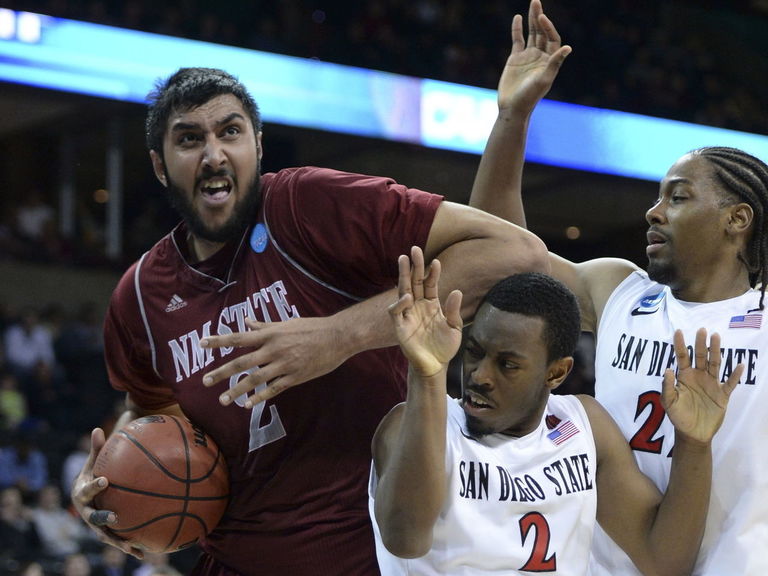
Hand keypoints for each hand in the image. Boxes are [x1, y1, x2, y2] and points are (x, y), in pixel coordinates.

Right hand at [71, 428, 143, 558]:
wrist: (89, 492)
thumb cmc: (95, 471)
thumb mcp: (94, 460)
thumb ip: (98, 447)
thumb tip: (98, 429)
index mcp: (81, 492)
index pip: (86, 489)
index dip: (94, 486)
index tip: (105, 480)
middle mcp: (86, 511)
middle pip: (92, 518)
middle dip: (102, 518)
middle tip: (114, 517)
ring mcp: (94, 525)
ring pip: (105, 536)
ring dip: (117, 542)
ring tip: (131, 546)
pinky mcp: (106, 533)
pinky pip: (118, 540)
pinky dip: (129, 547)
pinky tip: (145, 553)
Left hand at [200, 316, 348, 407]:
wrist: (337, 337)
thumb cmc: (312, 328)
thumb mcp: (287, 323)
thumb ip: (265, 326)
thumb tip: (248, 323)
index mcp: (271, 334)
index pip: (239, 337)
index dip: (219, 341)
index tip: (202, 343)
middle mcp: (273, 349)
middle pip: (242, 362)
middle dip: (222, 372)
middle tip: (205, 381)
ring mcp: (284, 364)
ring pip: (255, 379)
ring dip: (237, 390)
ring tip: (224, 399)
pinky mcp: (295, 377)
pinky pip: (273, 389)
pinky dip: (260, 396)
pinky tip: (248, 404)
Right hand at [388, 246, 462, 377]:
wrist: (434, 367)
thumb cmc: (444, 348)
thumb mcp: (454, 328)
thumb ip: (454, 310)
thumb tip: (456, 291)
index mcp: (431, 304)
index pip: (430, 284)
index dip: (432, 272)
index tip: (436, 262)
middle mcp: (418, 306)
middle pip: (415, 282)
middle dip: (414, 266)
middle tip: (414, 249)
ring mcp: (408, 314)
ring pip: (403, 290)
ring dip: (403, 275)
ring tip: (403, 259)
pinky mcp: (400, 326)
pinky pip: (395, 311)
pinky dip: (399, 303)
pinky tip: (407, 297)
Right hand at [498, 0, 570, 114]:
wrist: (513, 107)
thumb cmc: (529, 97)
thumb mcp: (543, 80)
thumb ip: (555, 63)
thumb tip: (568, 48)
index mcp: (550, 61)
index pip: (552, 38)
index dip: (548, 27)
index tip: (542, 18)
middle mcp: (540, 56)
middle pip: (542, 32)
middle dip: (539, 17)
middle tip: (536, 2)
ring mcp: (528, 56)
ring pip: (531, 33)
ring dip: (531, 19)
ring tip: (532, 4)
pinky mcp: (515, 59)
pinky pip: (517, 40)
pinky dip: (517, 29)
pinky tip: (517, 18)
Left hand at [662, 328, 742, 443]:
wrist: (693, 433)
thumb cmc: (679, 416)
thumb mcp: (669, 402)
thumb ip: (667, 387)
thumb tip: (668, 370)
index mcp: (685, 376)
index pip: (682, 357)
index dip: (679, 344)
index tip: (678, 331)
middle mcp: (699, 376)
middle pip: (700, 356)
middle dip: (700, 343)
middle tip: (702, 329)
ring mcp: (711, 384)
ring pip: (715, 364)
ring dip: (715, 351)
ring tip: (716, 337)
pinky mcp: (722, 395)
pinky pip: (730, 383)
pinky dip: (735, 375)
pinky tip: (739, 365)